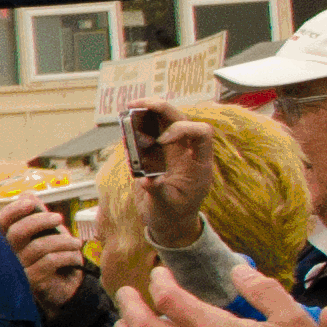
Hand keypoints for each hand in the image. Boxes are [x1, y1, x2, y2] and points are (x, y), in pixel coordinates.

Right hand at [0, 195, 89, 314]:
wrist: (63, 288)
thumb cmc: (51, 257)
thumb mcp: (45, 233)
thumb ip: (36, 214)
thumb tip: (27, 194)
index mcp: (6, 240)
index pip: (1, 221)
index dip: (13, 210)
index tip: (31, 203)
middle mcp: (7, 254)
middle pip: (17, 232)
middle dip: (40, 221)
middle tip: (59, 218)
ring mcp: (17, 269)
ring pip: (39, 247)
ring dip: (63, 241)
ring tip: (77, 243)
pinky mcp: (31, 281)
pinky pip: (50, 262)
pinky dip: (67, 256)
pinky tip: (76, 257)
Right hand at [128, 119, 219, 266]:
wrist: (169, 221)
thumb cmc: (173, 214)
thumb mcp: (167, 206)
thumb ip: (158, 192)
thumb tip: (146, 181)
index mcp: (198, 163)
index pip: (201, 133)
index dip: (183, 129)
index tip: (162, 140)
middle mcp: (187, 151)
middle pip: (181, 119)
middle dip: (162, 108)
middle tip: (138, 105)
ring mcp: (172, 151)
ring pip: (165, 121)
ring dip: (149, 111)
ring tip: (130, 108)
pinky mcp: (156, 154)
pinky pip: (149, 133)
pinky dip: (137, 126)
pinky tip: (125, 125)